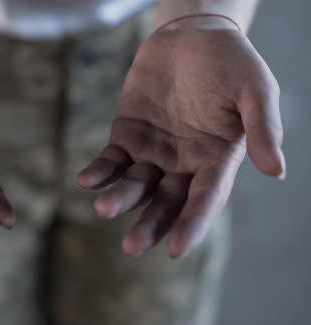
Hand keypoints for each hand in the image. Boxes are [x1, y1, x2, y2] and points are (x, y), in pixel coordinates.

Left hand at [78, 24, 284, 257]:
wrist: (190, 35)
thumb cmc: (229, 61)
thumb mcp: (255, 88)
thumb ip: (262, 128)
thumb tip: (277, 171)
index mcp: (216, 160)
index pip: (205, 199)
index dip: (192, 224)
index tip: (177, 249)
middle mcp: (183, 164)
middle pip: (165, 203)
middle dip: (149, 225)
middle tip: (132, 246)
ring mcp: (152, 152)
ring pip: (134, 186)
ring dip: (118, 199)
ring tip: (103, 208)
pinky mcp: (126, 136)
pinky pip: (111, 161)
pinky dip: (99, 172)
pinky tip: (86, 180)